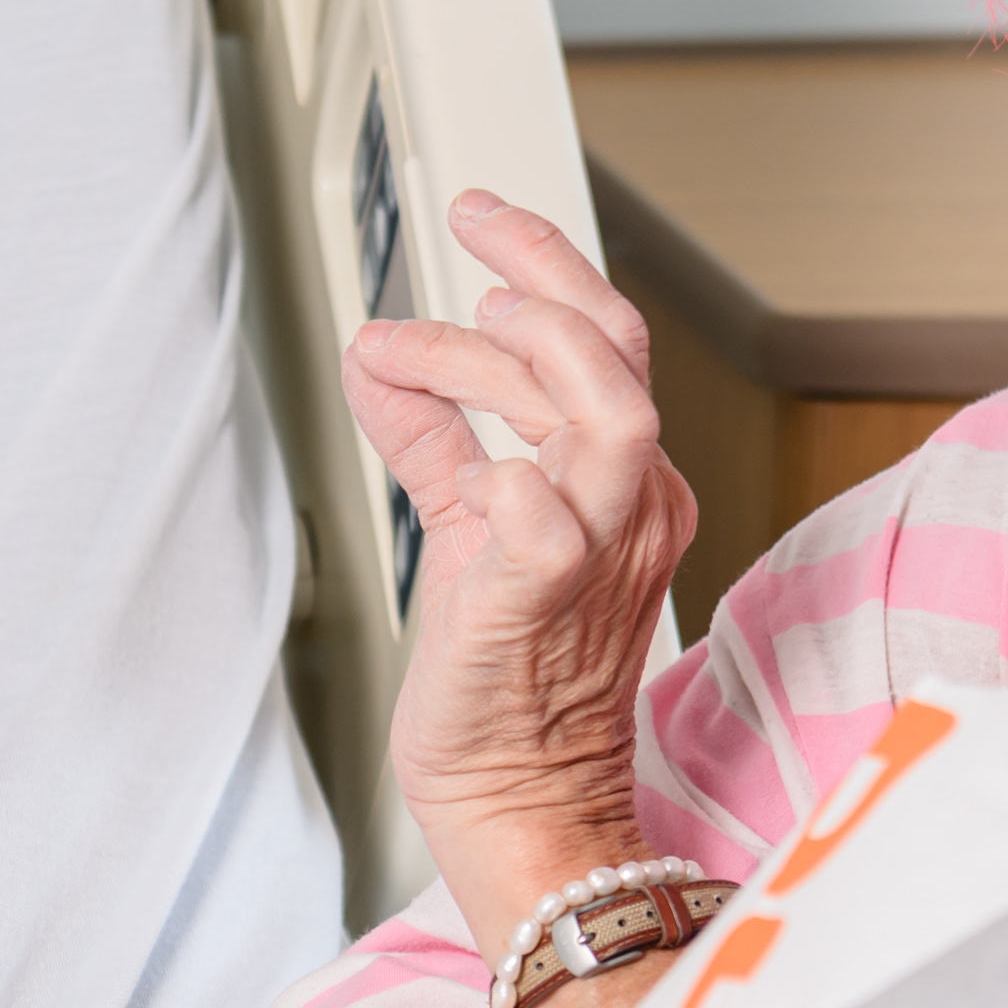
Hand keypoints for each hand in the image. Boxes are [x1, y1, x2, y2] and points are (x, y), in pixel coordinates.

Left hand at [343, 190, 699, 964]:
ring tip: (443, 344)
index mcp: (623, 480)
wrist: (513, 792)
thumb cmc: (503, 667)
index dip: (547, 263)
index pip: (610, 339)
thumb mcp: (467, 518)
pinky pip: (549, 533)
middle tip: (459, 269)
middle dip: (535, 284)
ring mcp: (595, 560)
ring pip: (606, 420)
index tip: (479, 215)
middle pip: (611, 357)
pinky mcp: (539, 612)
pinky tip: (471, 474)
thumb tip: (377, 353)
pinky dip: (510, 484)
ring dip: (517, 364)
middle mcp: (629, 509)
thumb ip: (430, 429)